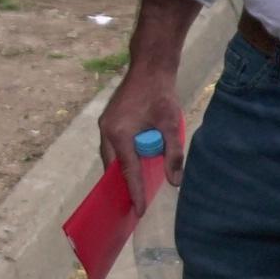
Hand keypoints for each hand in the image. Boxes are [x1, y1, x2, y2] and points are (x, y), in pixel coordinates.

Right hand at [98, 63, 185, 208]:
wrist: (149, 67)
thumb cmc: (160, 94)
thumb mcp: (170, 124)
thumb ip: (173, 154)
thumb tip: (175, 182)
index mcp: (119, 134)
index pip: (127, 171)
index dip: (134, 192)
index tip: (139, 211)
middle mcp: (106, 131)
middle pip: (112, 167)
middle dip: (121, 186)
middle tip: (133, 206)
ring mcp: (104, 125)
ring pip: (109, 157)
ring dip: (120, 172)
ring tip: (131, 190)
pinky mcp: (108, 121)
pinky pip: (111, 147)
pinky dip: (119, 159)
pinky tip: (130, 166)